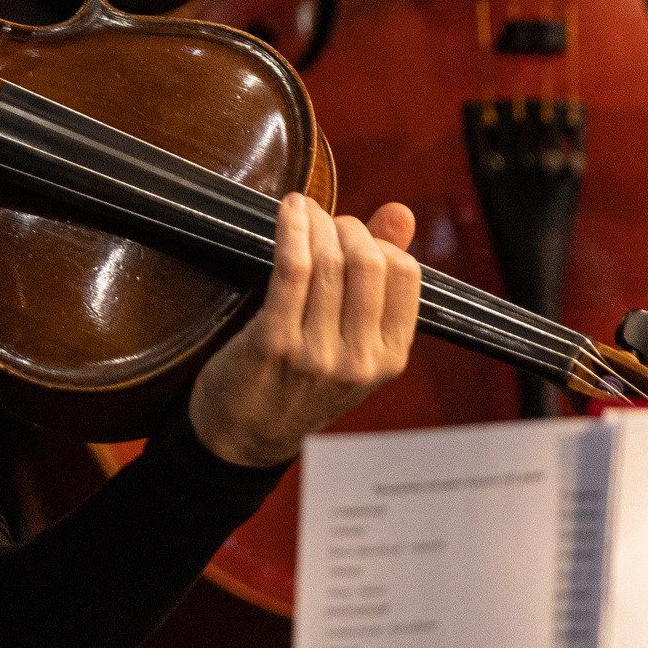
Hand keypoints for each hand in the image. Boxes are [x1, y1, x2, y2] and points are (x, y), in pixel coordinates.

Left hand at [187, 195, 420, 467]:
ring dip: (315, 222)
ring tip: (302, 210)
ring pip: (330, 262)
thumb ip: (379, 278)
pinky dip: (292, 230)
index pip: (406, 272)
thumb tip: (401, 212)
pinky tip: (289, 211)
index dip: (378, 239)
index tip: (352, 232)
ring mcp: (318, 353)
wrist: (242, 438)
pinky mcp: (275, 343)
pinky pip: (293, 270)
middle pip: (369, 261)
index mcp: (390, 357)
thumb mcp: (351, 343)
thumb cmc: (297, 381)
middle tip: (324, 220)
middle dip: (347, 226)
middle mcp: (361, 359)